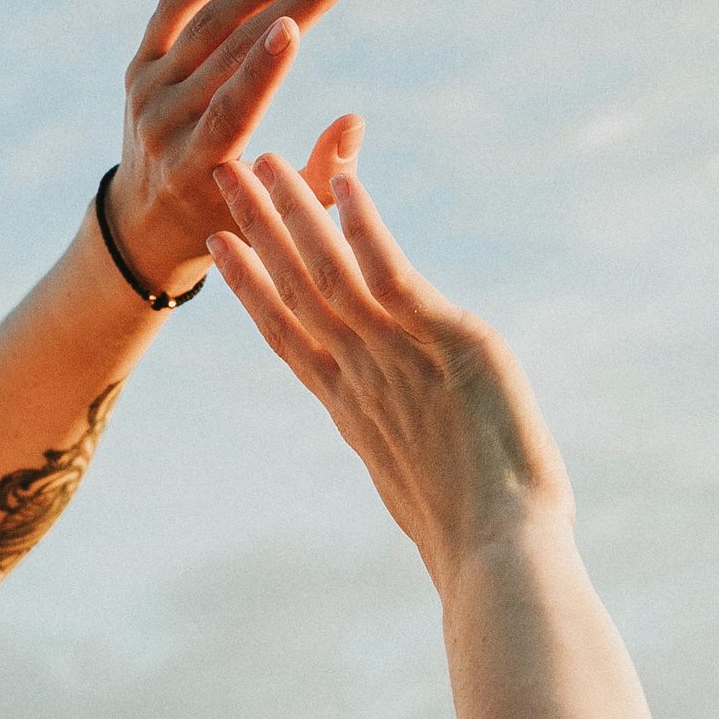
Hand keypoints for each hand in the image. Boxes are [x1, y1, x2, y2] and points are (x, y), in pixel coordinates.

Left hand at [112, 0, 366, 287]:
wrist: (147, 222)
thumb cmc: (232, 216)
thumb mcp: (279, 214)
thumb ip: (321, 174)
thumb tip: (355, 119)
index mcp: (196, 166)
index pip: (229, 109)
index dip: (261, 69)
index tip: (293, 26)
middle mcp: (163, 123)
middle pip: (232, 49)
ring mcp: (147, 90)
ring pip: (210, 19)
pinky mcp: (140, 65)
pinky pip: (174, 7)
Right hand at [208, 154, 572, 580]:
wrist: (498, 556)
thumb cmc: (476, 544)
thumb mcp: (423, 486)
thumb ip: (407, 448)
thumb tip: (418, 457)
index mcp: (351, 409)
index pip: (286, 333)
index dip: (251, 285)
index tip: (220, 245)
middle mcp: (361, 376)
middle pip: (295, 288)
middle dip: (257, 228)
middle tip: (223, 175)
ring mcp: (397, 357)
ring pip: (329, 271)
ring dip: (293, 212)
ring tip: (262, 161)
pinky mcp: (446, 341)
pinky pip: (392, 272)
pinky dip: (364, 227)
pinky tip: (344, 183)